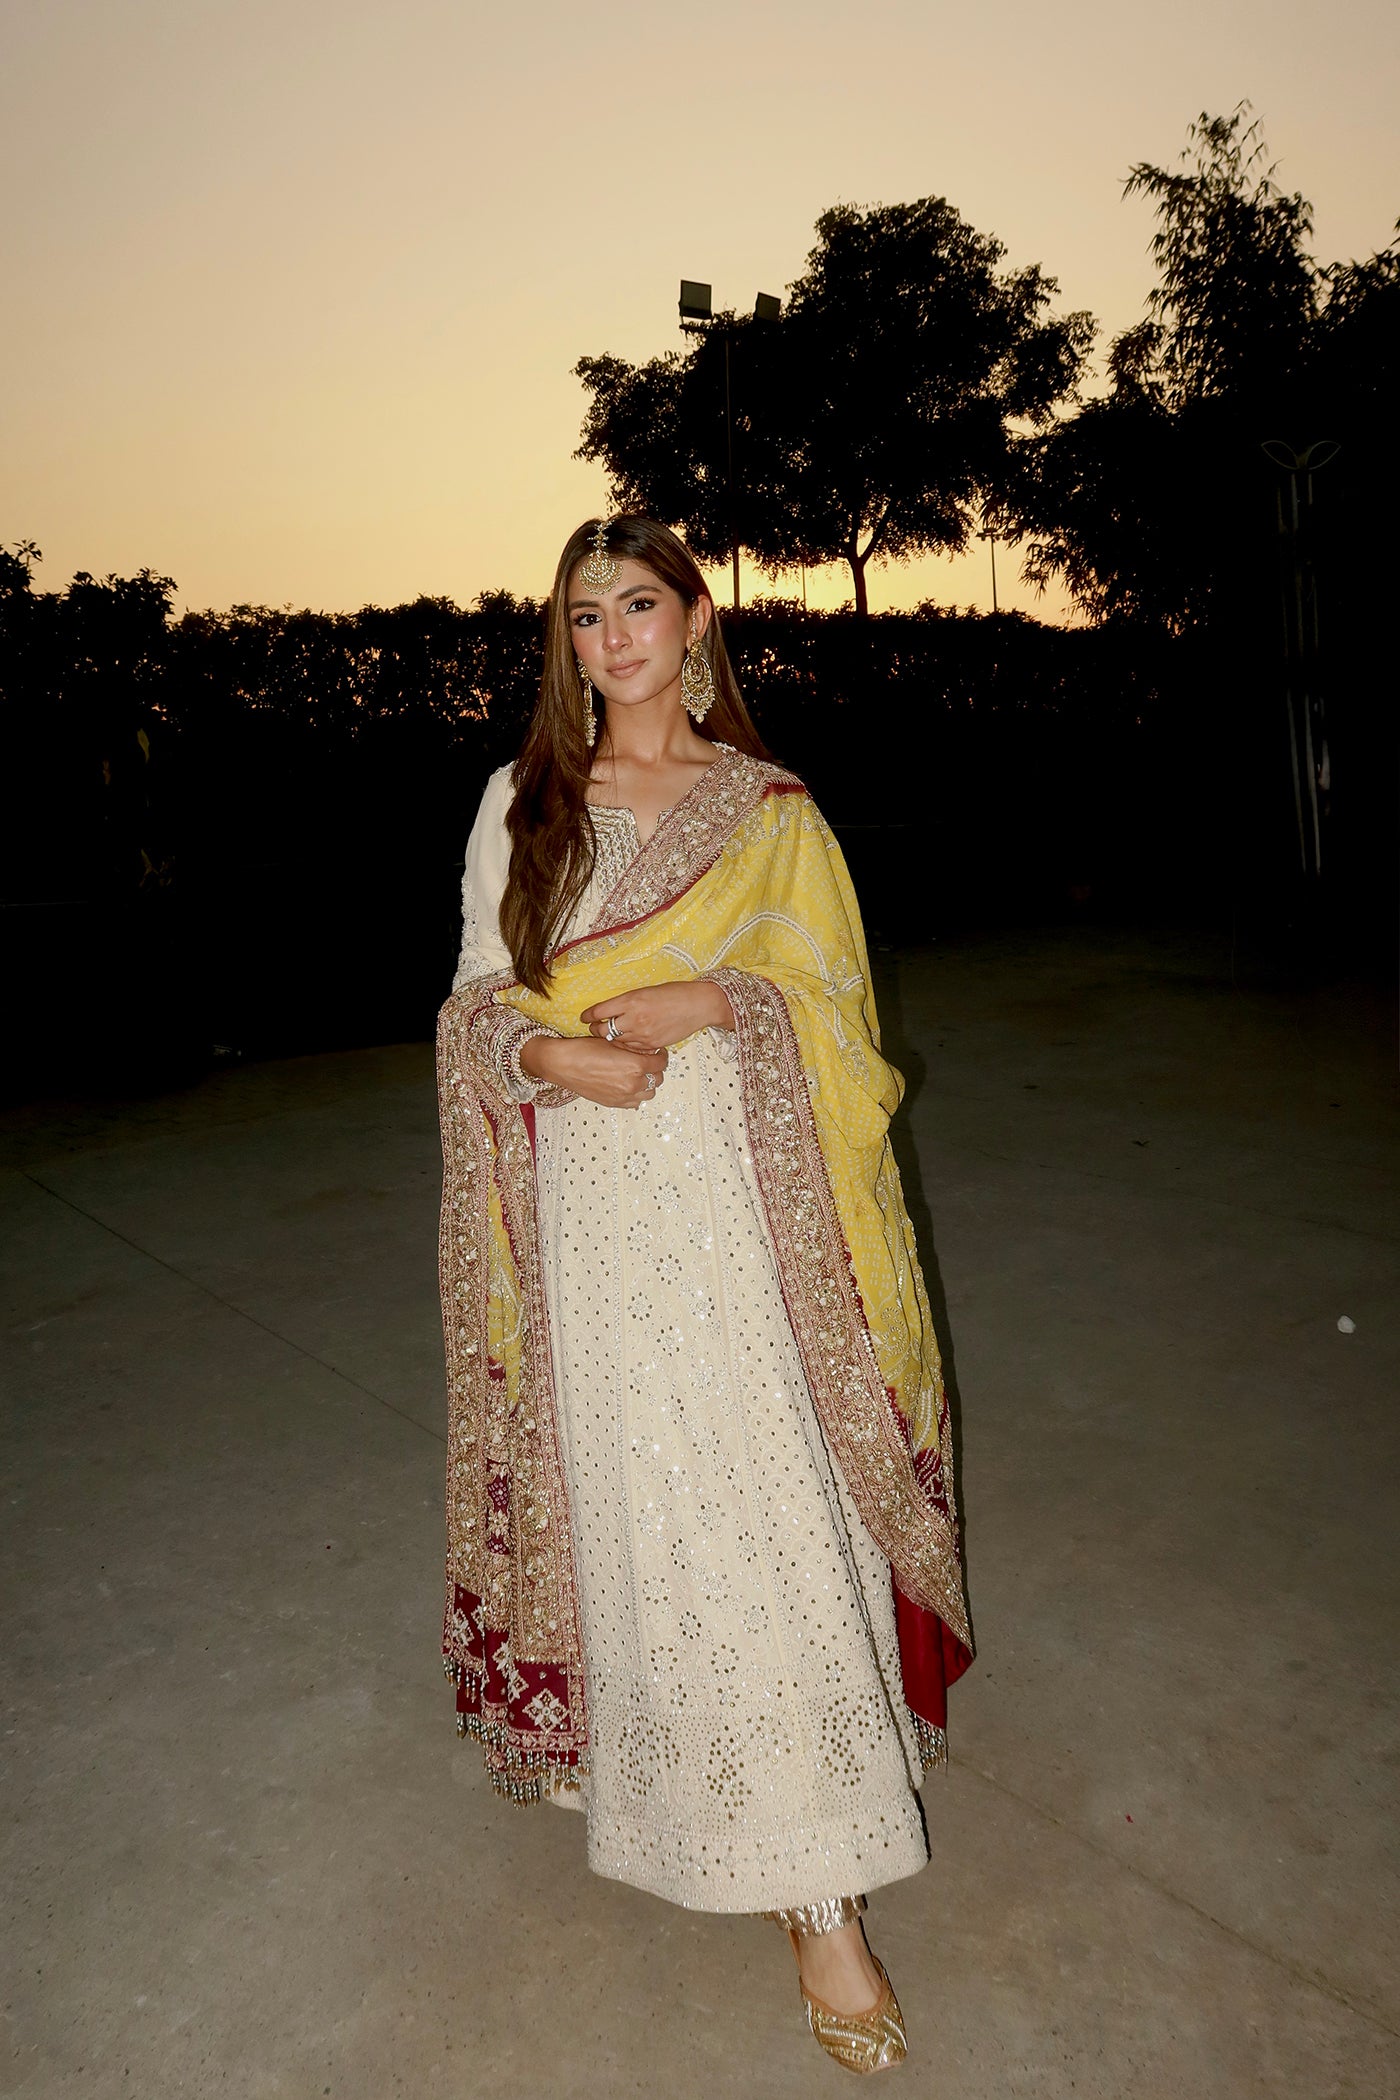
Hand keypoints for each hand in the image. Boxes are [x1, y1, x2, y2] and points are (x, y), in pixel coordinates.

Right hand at [521, 1033, 667, 1108]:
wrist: (562, 1064)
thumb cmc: (584, 1050)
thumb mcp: (613, 1042)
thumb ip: (634, 1047)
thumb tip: (647, 1050)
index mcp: (635, 1066)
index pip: (661, 1062)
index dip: (661, 1055)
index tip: (657, 1052)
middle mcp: (633, 1084)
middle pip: (658, 1078)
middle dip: (655, 1069)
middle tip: (648, 1061)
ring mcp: (624, 1096)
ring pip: (650, 1093)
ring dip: (647, 1083)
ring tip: (638, 1074)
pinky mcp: (614, 1103)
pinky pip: (635, 1103)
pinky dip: (636, 1095)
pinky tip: (627, 1085)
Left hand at [580, 980, 733, 1052]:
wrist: (698, 1005)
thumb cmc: (675, 993)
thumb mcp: (646, 991)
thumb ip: (628, 1002)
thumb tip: (612, 1011)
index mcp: (631, 1000)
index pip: (599, 1011)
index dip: (588, 1015)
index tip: (584, 1016)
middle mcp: (634, 1018)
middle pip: (603, 1030)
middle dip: (595, 1030)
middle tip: (594, 1028)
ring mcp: (642, 1033)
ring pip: (616, 1041)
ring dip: (610, 1039)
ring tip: (608, 1037)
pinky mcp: (652, 1044)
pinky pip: (632, 1048)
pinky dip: (626, 1046)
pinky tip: (626, 1043)